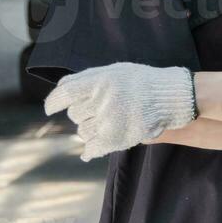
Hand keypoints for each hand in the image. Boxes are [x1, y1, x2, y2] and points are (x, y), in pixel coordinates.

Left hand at [44, 62, 196, 160]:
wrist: (171, 97)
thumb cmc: (142, 82)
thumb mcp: (116, 71)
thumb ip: (88, 77)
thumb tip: (60, 86)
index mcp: (100, 81)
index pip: (65, 92)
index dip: (54, 102)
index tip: (50, 109)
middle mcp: (101, 100)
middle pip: (75, 113)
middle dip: (83, 113)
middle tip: (100, 110)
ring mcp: (108, 120)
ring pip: (82, 131)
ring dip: (91, 129)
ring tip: (108, 123)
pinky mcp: (115, 138)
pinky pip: (91, 148)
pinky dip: (90, 150)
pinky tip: (90, 151)